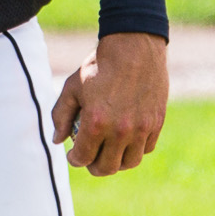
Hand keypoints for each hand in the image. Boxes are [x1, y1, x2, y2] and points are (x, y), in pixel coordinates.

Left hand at [49, 31, 167, 176]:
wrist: (134, 48)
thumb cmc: (99, 66)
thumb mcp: (72, 87)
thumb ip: (61, 115)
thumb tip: (57, 140)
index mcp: (96, 123)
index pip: (83, 158)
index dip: (75, 160)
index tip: (73, 155)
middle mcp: (120, 130)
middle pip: (107, 167)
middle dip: (94, 167)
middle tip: (89, 160)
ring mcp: (141, 128)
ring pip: (129, 162)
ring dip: (116, 162)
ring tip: (108, 154)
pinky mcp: (156, 123)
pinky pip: (146, 148)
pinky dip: (135, 149)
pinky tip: (126, 141)